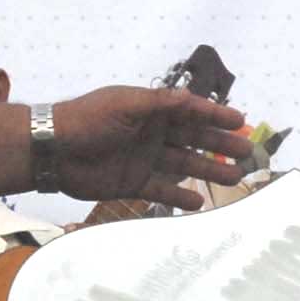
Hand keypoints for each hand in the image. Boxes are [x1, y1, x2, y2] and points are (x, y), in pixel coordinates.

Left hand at [49, 86, 252, 208]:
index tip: (240, 121)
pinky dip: (179, 196)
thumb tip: (192, 98)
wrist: (51, 151)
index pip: (190, 111)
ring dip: (208, 170)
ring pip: (183, 164)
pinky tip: (199, 202)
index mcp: (150, 110)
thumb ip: (160, 102)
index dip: (215, 116)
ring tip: (234, 177)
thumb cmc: (87, 120)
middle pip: (192, 139)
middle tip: (247, 153)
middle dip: (220, 145)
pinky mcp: (132, 183)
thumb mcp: (125, 104)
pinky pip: (162, 190)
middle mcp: (151, 133)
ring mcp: (143, 159)